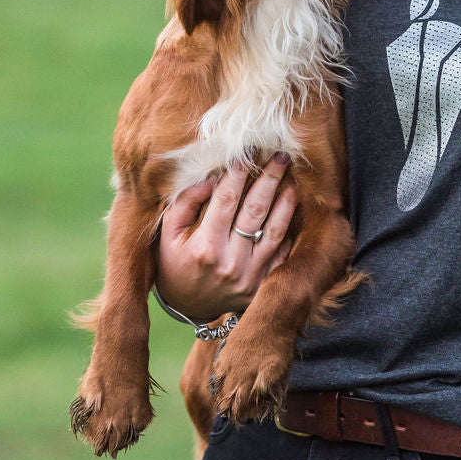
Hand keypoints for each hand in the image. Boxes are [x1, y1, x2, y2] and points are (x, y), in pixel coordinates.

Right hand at [155, 155, 296, 321]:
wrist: (188, 307)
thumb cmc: (175, 264)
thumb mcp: (168, 234)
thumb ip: (185, 203)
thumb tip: (210, 178)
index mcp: (205, 248)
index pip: (226, 200)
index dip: (239, 172)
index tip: (249, 151)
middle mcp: (230, 262)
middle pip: (255, 210)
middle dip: (269, 179)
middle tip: (280, 156)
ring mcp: (250, 275)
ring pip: (275, 230)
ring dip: (286, 200)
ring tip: (292, 177)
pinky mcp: (263, 283)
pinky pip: (282, 251)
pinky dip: (289, 227)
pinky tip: (292, 206)